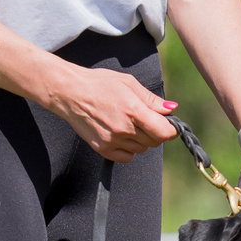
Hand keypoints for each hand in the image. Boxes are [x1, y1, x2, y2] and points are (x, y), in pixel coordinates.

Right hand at [45, 65, 177, 162]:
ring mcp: (113, 141)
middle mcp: (124, 129)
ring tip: (129, 124)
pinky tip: (121, 135)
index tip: (168, 125)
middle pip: (154, 142)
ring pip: (141, 149)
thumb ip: (151, 99)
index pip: (164, 132)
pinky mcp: (103, 149)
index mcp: (134, 110)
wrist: (70, 93)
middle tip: (145, 120)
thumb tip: (171, 109)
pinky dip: (129, 149)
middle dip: (155, 132)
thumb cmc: (99, 84)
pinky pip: (127, 157)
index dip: (170, 130)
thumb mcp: (129, 83)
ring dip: (141, 140)